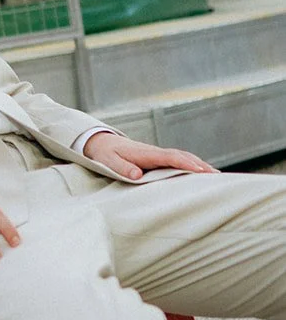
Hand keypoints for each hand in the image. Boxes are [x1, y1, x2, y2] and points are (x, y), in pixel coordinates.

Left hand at [83, 131, 214, 180]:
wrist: (102, 142)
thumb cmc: (105, 154)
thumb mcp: (109, 161)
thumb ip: (122, 168)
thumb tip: (137, 176)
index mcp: (146, 154)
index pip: (170, 157)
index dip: (185, 164)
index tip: (199, 171)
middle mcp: (156, 152)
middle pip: (183, 157)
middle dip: (200, 165)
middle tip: (218, 176)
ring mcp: (158, 155)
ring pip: (183, 158)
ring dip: (200, 165)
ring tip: (217, 176)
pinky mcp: (158, 159)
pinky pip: (178, 161)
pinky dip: (192, 165)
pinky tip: (202, 173)